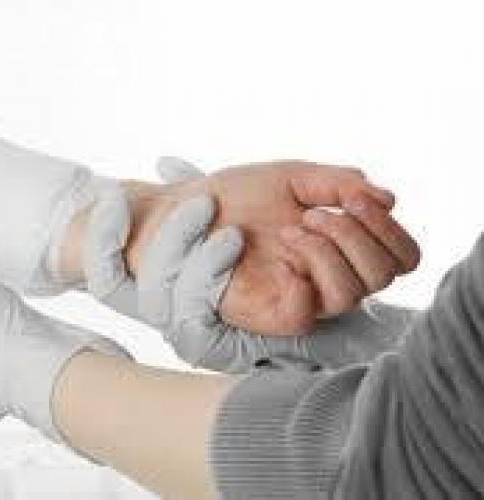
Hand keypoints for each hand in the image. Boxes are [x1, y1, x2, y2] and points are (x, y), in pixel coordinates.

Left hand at [124, 159, 419, 333]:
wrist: (179, 211)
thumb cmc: (232, 197)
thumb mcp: (291, 178)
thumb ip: (338, 184)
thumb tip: (389, 198)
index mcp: (336, 248)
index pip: (397, 257)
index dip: (390, 231)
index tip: (358, 200)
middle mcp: (324, 277)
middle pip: (382, 276)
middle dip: (359, 236)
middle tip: (318, 212)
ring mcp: (299, 298)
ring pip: (351, 294)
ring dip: (331, 249)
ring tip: (294, 224)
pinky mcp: (270, 313)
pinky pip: (309, 310)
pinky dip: (310, 273)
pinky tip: (280, 241)